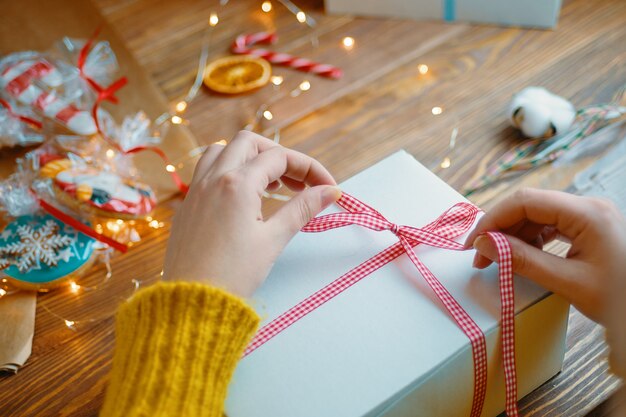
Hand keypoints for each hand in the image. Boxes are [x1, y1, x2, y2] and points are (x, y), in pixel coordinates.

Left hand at [162, 131, 341, 296]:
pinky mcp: (188, 205)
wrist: (192, 303)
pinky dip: (229, 170)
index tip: (328, 187)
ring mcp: (196, 190)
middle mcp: (213, 178)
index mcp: (237, 184)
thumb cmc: (233, 275)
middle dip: (279, 155)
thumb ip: (302, 209)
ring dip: (250, 158)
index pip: (280, 158)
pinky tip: (244, 196)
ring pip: (223, 151)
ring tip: (271, 184)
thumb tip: (329, 191)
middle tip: (298, 182)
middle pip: (249, 142)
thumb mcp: (273, 240)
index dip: (309, 168)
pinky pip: (206, 170)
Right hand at [465, 188, 625, 323]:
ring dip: (513, 235)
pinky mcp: (589, 227)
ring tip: (498, 259)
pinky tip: (522, 256)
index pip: (525, 201)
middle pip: (529, 205)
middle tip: (480, 255)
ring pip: (537, 215)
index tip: (474, 243)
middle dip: (500, 228)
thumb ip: (523, 261)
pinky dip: (531, 239)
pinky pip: (551, 225)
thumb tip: (485, 245)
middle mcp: (588, 206)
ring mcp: (589, 216)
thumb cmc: (621, 299)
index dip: (493, 219)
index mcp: (587, 213)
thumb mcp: (568, 282)